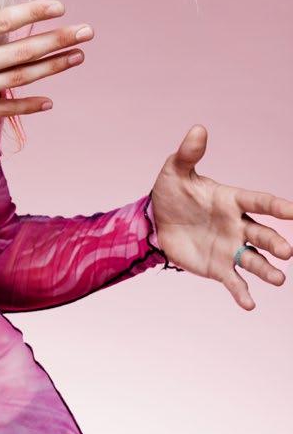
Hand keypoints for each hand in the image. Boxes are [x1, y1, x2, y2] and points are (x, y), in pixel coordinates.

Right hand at [0, 0, 93, 138]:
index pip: (2, 21)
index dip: (34, 11)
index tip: (59, 5)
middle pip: (23, 51)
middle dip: (58, 40)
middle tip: (87, 32)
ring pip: (20, 79)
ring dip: (52, 68)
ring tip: (77, 57)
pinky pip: (3, 110)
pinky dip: (27, 107)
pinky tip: (49, 102)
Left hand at [149, 124, 291, 309]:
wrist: (154, 221)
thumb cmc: (171, 192)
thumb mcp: (175, 171)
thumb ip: (188, 154)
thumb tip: (198, 129)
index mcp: (232, 200)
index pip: (259, 202)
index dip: (276, 206)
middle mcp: (238, 225)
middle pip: (263, 234)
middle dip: (276, 242)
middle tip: (287, 252)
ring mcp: (230, 248)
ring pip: (255, 260)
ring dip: (268, 270)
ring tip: (279, 280)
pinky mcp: (219, 267)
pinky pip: (234, 280)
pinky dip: (242, 293)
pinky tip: (249, 304)